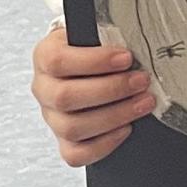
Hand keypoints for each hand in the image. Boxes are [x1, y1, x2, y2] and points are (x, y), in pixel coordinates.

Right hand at [31, 25, 154, 167]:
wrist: (88, 63)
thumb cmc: (94, 46)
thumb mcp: (96, 32)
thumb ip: (108, 36)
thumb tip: (138, 42)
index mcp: (45, 56)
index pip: (58, 61)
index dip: (94, 61)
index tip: (126, 58)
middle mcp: (43, 89)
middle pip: (65, 98)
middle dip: (111, 90)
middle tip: (142, 82)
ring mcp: (51, 117)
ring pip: (72, 127)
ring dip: (114, 116)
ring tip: (143, 103)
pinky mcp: (63, 140)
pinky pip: (76, 154)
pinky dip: (104, 144)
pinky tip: (126, 128)